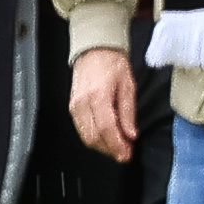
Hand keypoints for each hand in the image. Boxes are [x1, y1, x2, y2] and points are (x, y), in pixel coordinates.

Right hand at [70, 44, 140, 159]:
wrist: (95, 50)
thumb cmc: (111, 62)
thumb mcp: (128, 85)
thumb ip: (128, 112)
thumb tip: (130, 134)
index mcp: (98, 95)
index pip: (106, 128)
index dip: (117, 145)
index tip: (126, 154)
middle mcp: (83, 102)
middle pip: (94, 136)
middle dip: (110, 149)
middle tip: (124, 154)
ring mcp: (75, 106)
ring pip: (86, 137)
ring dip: (102, 146)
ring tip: (117, 147)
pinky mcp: (72, 108)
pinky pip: (82, 130)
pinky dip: (95, 138)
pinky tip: (106, 138)